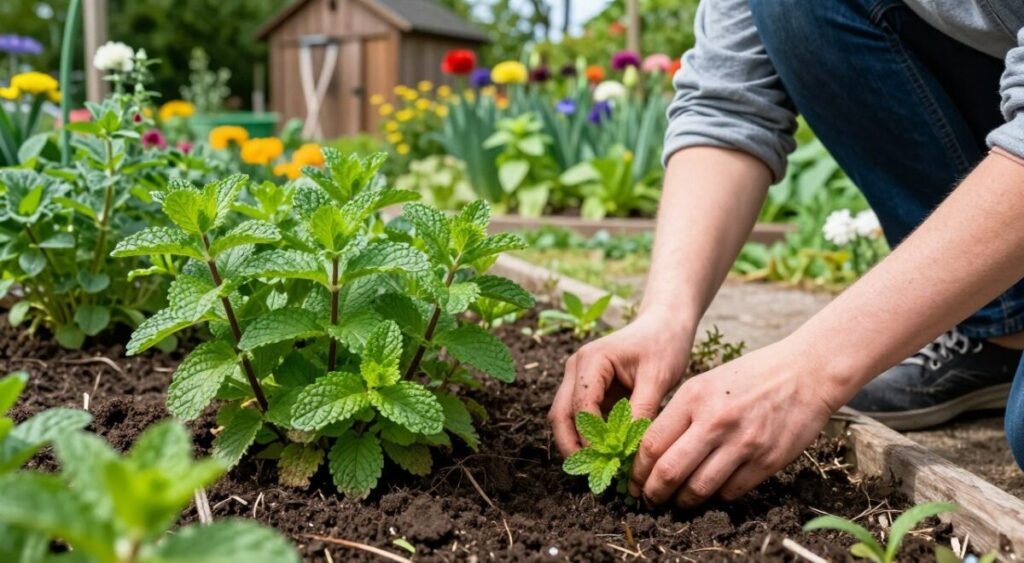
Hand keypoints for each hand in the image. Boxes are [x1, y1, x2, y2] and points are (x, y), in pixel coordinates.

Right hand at [548, 314, 692, 456]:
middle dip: (572, 446)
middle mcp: (576, 368)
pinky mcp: (587, 389)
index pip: (581, 407)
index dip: (591, 438)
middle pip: (560, 415)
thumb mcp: (657, 378)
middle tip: (593, 474)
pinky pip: (579, 418)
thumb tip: (629, 449)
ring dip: (578, 444)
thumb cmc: (663, 345)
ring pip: (564, 418)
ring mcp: (578, 379)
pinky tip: (606, 455)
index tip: (609, 461)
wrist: (664, 325)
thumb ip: (641, 411)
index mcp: (591, 360)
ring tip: (599, 469)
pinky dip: (588, 437)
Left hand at [628, 340, 840, 506]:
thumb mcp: (705, 383)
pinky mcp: (766, 461)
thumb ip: (679, 414)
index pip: (652, 444)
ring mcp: (742, 444)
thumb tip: (652, 450)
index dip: (637, 470)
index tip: (633, 480)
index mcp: (693, 398)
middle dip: (652, 493)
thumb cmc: (751, 376)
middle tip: (648, 499)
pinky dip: (716, 497)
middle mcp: (715, 422)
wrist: (804, 374)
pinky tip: (711, 491)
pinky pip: (730, 492)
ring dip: (682, 501)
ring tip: (677, 501)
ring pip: (698, 489)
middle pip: (669, 472)